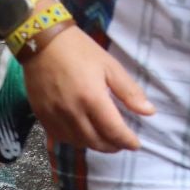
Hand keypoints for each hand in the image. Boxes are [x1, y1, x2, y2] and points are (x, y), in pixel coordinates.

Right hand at [23, 25, 154, 152]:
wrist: (42, 42)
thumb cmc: (80, 51)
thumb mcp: (110, 66)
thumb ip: (129, 91)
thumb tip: (149, 112)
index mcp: (92, 99)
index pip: (113, 131)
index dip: (127, 141)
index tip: (136, 144)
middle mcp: (72, 112)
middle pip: (95, 141)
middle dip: (112, 146)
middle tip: (122, 143)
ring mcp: (54, 116)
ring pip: (77, 142)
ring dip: (94, 145)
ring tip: (106, 140)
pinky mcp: (40, 115)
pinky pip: (59, 137)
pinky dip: (75, 140)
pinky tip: (83, 134)